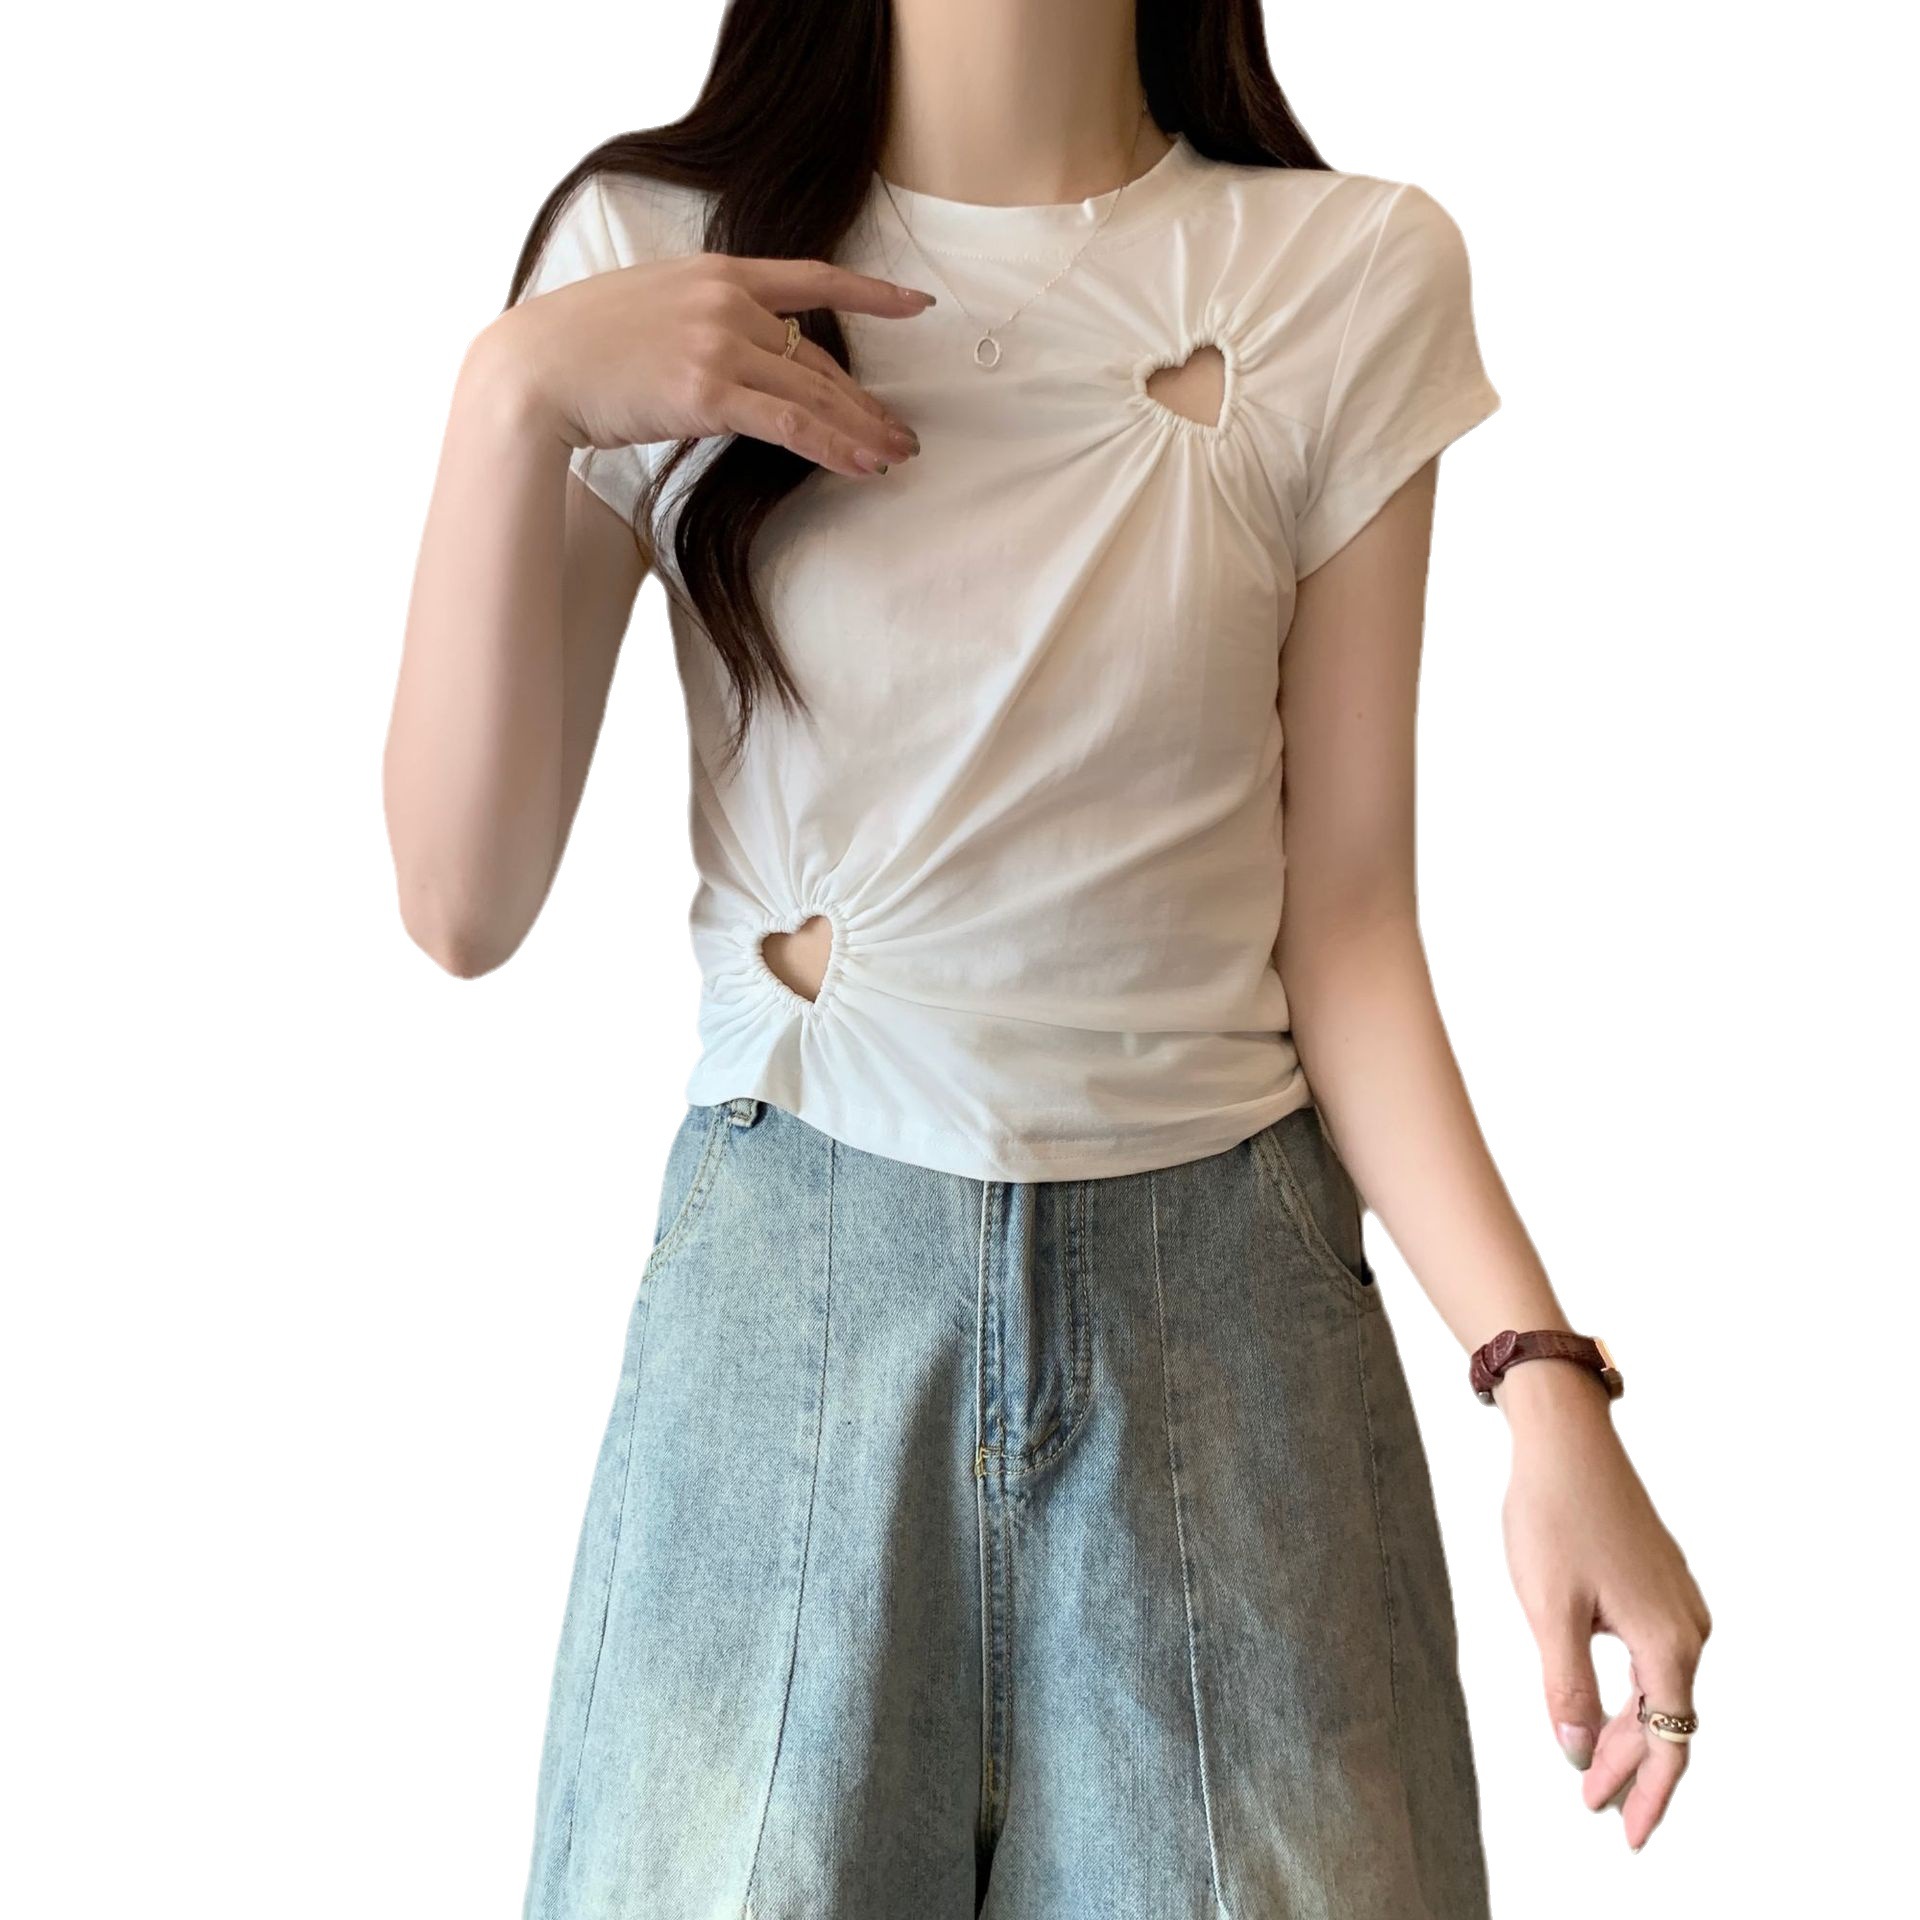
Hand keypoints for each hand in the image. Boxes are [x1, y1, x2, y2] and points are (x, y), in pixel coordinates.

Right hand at [490, 251, 932, 480]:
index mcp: (716, 272)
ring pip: (814, 394)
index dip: (871, 292)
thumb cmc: (579, 347)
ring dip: (862, 431)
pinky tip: (864, 466)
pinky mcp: (710, 392)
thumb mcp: (649, 306)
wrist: (532, 368)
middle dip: (866, 402)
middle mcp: (726, 302)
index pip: (811, 278)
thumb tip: (739, 355)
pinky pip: (792, 425)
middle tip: (904, 433)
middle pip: (817, 358)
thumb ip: (701, 319)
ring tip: (896, 457)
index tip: (916, 305)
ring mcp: (719, 344)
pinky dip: (835, 448)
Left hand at [1497, 1363, 1712, 1851]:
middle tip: (1590, 1805)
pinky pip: (1653, 1657)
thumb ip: (1564, 1686)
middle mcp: (1687, 1626)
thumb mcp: (1548, 1609)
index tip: (1624, 1836)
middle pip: (1666, 1721)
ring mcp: (1678, 1602)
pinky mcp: (1660, 1582)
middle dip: (1630, 1768)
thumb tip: (1573, 1750)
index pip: (1667, 1743)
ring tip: (1587, 1765)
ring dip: (1626, 1730)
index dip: (1645, 1794)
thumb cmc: (1553, 1516)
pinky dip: (1628, 1691)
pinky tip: (1600, 1705)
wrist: (1566, 1440)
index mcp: (1667, 1641)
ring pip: (1659, 1689)